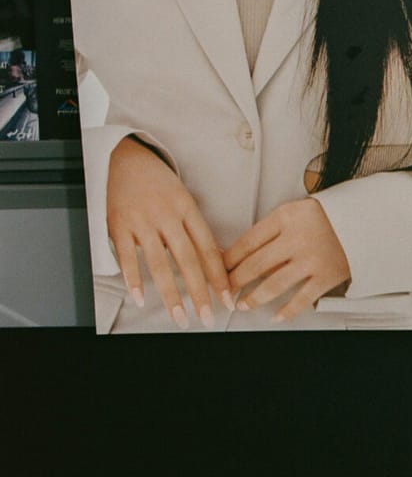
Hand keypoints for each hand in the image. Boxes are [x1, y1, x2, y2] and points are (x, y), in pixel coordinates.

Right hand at [105, 134, 230, 328]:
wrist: (121, 159)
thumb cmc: (157, 182)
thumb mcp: (183, 198)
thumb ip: (194, 227)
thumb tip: (214, 259)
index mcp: (187, 209)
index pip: (208, 248)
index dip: (219, 276)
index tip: (228, 299)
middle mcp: (167, 216)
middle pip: (188, 260)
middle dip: (200, 291)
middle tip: (208, 317)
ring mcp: (141, 222)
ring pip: (159, 264)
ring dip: (171, 294)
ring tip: (180, 316)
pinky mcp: (118, 225)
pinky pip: (127, 257)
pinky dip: (133, 279)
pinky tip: (140, 298)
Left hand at [225, 197, 351, 320]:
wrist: (367, 220)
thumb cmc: (328, 216)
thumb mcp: (294, 212)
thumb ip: (270, 231)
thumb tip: (240, 255)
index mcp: (285, 218)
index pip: (247, 242)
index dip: (227, 260)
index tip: (219, 269)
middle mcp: (297, 239)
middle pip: (255, 265)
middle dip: (234, 281)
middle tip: (225, 290)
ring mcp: (313, 259)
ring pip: (273, 285)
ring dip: (253, 298)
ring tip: (243, 304)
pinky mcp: (328, 276)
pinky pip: (302, 299)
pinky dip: (287, 311)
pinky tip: (276, 316)